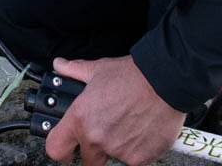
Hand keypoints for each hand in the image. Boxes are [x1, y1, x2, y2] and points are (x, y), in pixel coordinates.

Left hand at [44, 55, 184, 165]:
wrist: (165, 82)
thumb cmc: (132, 76)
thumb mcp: (97, 69)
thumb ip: (74, 71)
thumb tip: (60, 66)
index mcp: (80, 118)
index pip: (56, 149)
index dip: (61, 149)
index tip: (67, 148)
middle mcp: (96, 138)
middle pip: (86, 160)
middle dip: (93, 151)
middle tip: (105, 133)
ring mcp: (118, 151)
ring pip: (111, 158)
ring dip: (116, 147)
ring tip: (127, 125)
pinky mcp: (139, 159)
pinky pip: (132, 161)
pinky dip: (136, 150)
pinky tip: (141, 131)